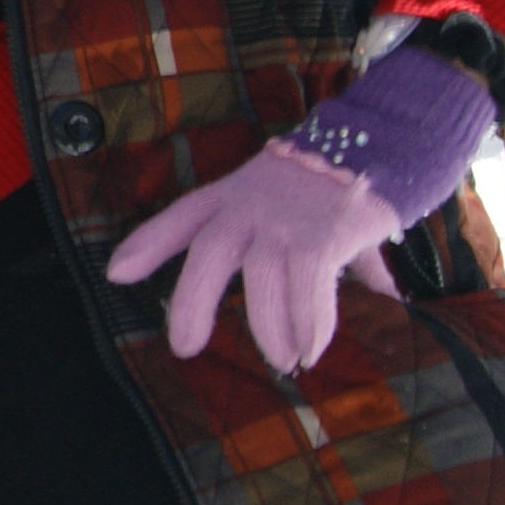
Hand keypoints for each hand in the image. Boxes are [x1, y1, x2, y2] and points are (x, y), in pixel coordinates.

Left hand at [107, 142, 400, 375]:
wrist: (387, 142)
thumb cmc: (338, 181)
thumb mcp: (309, 208)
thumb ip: (323, 254)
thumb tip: (381, 297)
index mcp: (234, 195)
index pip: (181, 216)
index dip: (146, 243)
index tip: (117, 275)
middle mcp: (251, 207)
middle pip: (209, 252)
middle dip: (190, 302)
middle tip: (185, 348)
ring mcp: (285, 220)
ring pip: (263, 281)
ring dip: (269, 329)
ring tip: (282, 362)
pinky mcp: (323, 234)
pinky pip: (308, 287)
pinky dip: (311, 323)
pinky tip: (312, 350)